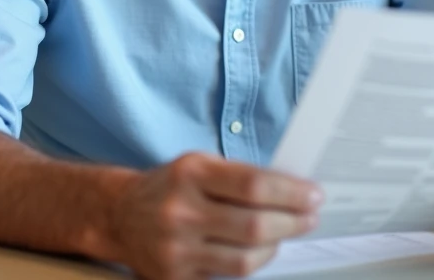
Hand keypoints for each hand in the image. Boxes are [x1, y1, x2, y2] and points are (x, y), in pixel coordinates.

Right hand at [108, 152, 322, 279]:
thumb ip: (241, 176)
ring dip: (275, 247)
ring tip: (285, 234)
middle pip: (254, 227)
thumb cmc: (171, 186)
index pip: (253, 186)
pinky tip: (259, 251)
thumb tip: (293, 190)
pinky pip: (226, 277)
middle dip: (292, 223)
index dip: (290, 193)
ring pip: (244, 260)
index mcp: (190, 174)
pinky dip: (250, 264)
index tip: (313, 195)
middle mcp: (180, 212)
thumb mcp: (199, 164)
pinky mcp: (175, 278)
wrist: (120, 215)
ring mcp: (176, 250)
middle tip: (310, 217)